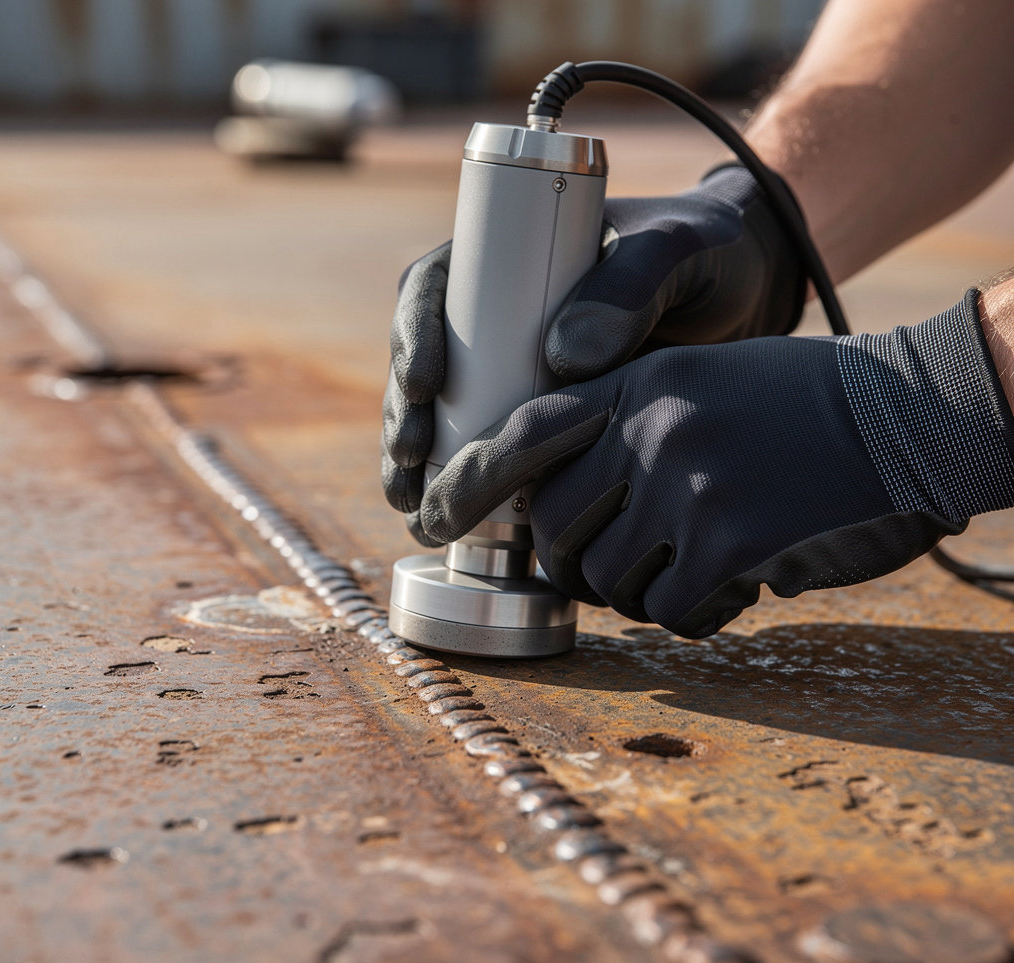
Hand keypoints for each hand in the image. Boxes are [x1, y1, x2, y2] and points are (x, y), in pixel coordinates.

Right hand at [381, 166, 806, 535]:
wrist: (747, 297)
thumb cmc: (708, 255)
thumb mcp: (676, 249)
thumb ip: (631, 282)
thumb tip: (561, 358)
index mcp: (509, 259)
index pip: (435, 290)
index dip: (415, 336)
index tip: (428, 384)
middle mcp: (498, 317)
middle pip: (425, 364)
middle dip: (406, 416)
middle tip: (413, 461)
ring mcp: (513, 369)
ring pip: (442, 415)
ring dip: (418, 461)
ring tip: (415, 506)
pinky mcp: (538, 416)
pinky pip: (487, 449)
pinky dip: (462, 485)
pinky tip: (447, 522)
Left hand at [418, 292, 1013, 637]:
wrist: (898, 413)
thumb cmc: (792, 402)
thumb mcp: (696, 383)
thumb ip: (621, 426)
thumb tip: (553, 505)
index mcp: (635, 382)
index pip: (523, 432)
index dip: (468, 481)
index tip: (429, 518)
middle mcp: (649, 430)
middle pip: (553, 527)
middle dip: (562, 563)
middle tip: (594, 571)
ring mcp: (687, 486)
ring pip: (605, 578)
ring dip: (630, 592)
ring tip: (675, 573)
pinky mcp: (730, 541)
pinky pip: (667, 610)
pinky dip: (686, 615)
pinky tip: (722, 593)